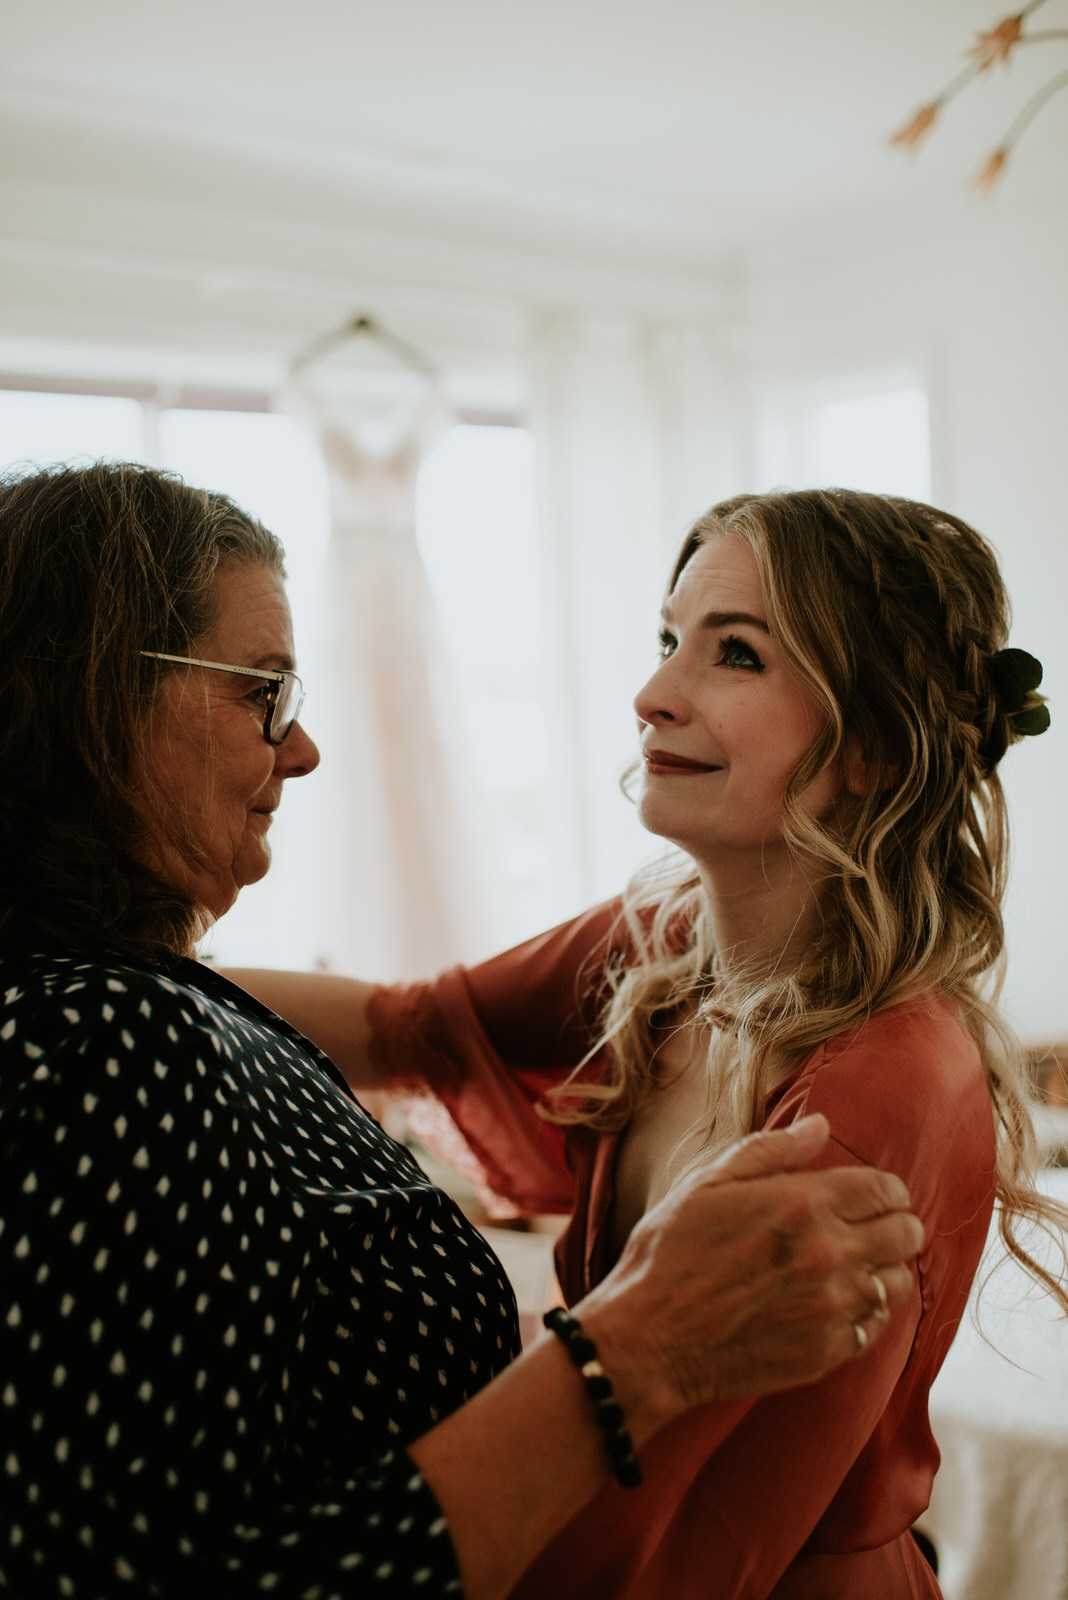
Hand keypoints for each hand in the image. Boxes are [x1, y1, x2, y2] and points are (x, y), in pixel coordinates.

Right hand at [577, 1114, 922, 1422]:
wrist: (649, 1340)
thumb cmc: (669, 1253)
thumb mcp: (706, 1184)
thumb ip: (770, 1150)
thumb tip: (820, 1125)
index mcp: (801, 1204)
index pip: (885, 1189)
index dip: (886, 1188)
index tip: (873, 1194)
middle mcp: (828, 1255)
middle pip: (906, 1234)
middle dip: (895, 1223)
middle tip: (870, 1227)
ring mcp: (831, 1309)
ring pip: (899, 1283)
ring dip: (884, 1269)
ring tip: (856, 1266)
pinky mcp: (827, 1353)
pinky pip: (875, 1327)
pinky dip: (865, 1312)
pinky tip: (834, 1303)